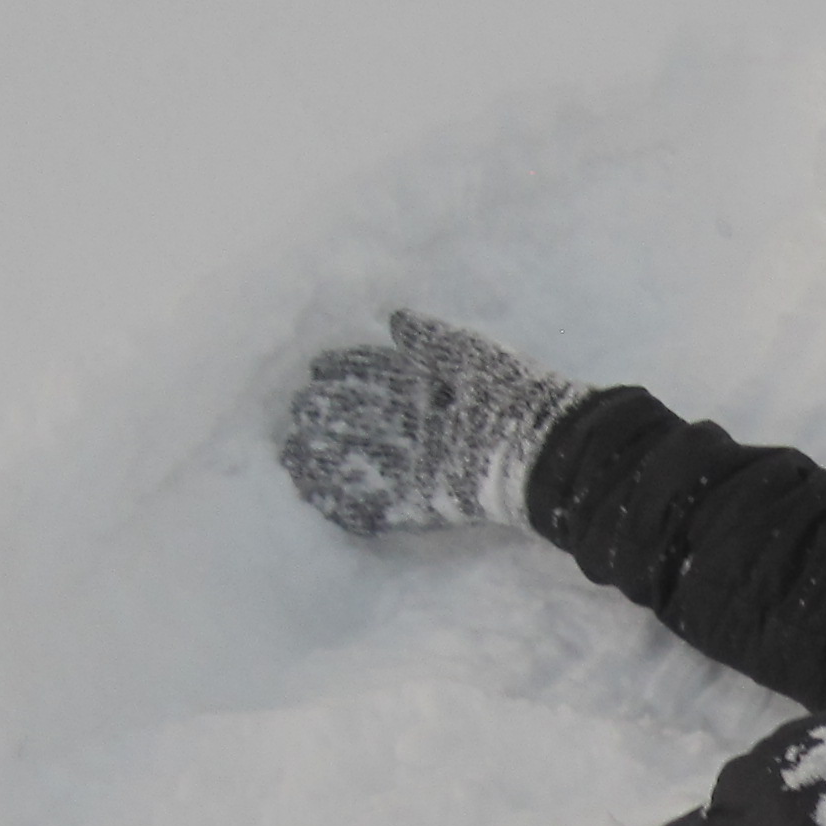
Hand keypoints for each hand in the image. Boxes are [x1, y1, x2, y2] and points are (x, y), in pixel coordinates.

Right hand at [280, 310, 589, 532]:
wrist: (536, 447)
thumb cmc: (505, 391)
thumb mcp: (464, 350)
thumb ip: (426, 335)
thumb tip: (393, 317)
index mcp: (428, 388)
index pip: (376, 377)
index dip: (345, 371)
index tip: (316, 367)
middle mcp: (419, 428)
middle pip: (362, 421)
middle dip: (325, 416)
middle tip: (293, 412)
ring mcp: (418, 468)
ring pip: (360, 464)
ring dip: (322, 461)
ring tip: (288, 455)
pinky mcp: (420, 504)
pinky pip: (375, 507)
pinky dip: (342, 504)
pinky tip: (312, 495)